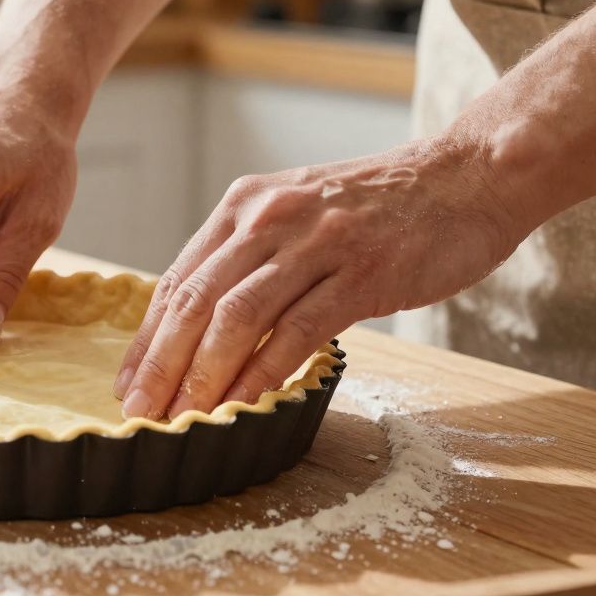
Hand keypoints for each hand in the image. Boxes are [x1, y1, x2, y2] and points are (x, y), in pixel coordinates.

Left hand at [114, 136, 523, 418]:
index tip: (128, 382)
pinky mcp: (360, 273)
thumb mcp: (299, 214)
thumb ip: (253, 258)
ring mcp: (314, 244)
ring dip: (202, 377)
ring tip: (182, 420)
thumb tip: (207, 325)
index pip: (178, 279)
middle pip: (194, 301)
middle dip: (161, 365)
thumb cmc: (382, 206)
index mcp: (245, 205)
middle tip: (140, 412)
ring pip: (236, 318)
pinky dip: (262, 374)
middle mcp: (268, 218)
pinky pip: (295, 332)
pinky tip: (242, 406)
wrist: (467, 176)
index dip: (148, 338)